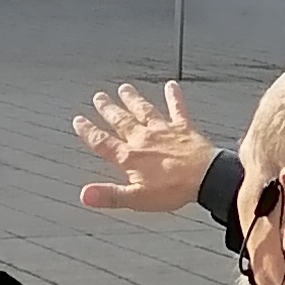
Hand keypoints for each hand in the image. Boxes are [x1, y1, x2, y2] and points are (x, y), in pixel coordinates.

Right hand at [75, 78, 216, 212]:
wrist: (205, 178)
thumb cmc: (173, 189)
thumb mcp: (137, 198)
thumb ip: (109, 195)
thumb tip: (84, 195)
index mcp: (131, 157)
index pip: (103, 142)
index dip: (89, 132)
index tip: (79, 121)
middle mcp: (144, 139)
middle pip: (121, 121)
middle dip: (108, 109)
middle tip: (98, 97)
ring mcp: (164, 131)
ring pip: (144, 110)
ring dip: (133, 99)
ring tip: (124, 88)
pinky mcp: (183, 128)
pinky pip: (177, 108)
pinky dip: (173, 96)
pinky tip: (171, 85)